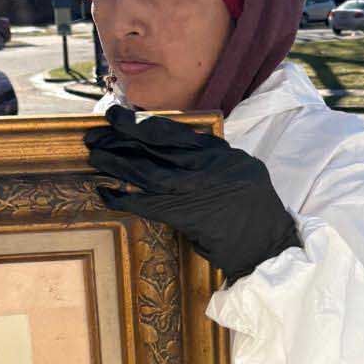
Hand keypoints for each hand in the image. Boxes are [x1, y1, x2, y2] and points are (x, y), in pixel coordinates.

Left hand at [87, 106, 298, 282]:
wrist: (269, 247)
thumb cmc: (252, 212)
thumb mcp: (239, 172)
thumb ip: (208, 159)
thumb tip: (165, 151)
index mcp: (222, 153)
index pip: (174, 132)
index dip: (141, 123)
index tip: (116, 117)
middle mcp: (211, 168)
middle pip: (157, 148)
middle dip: (122, 140)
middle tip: (94, 137)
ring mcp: (202, 192)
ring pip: (150, 173)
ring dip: (119, 165)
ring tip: (95, 157)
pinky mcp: (192, 218)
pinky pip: (150, 205)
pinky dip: (125, 200)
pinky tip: (105, 194)